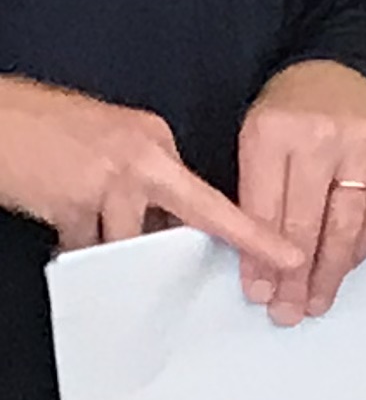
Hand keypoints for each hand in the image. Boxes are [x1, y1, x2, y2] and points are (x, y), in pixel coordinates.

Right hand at [0, 73, 303, 282]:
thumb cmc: (42, 130)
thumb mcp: (108, 140)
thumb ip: (145, 176)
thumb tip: (169, 224)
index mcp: (155, 138)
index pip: (209, 192)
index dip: (248, 229)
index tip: (291, 255)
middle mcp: (144, 157)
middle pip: (199, 216)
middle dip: (236, 245)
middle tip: (276, 270)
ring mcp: (112, 180)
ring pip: (136, 241)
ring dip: (116, 247)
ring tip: (85, 221)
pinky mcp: (78, 203)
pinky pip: (91, 246)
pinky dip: (77, 246)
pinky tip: (62, 228)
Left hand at [238, 58, 365, 321]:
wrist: (339, 73)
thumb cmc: (291, 112)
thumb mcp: (254, 138)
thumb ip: (253, 192)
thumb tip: (256, 261)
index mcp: (271, 131)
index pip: (266, 209)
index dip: (262, 257)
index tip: (259, 291)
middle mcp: (321, 136)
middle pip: (307, 222)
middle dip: (297, 275)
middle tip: (290, 309)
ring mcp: (365, 145)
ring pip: (347, 224)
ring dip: (331, 270)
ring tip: (318, 299)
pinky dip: (363, 245)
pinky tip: (347, 264)